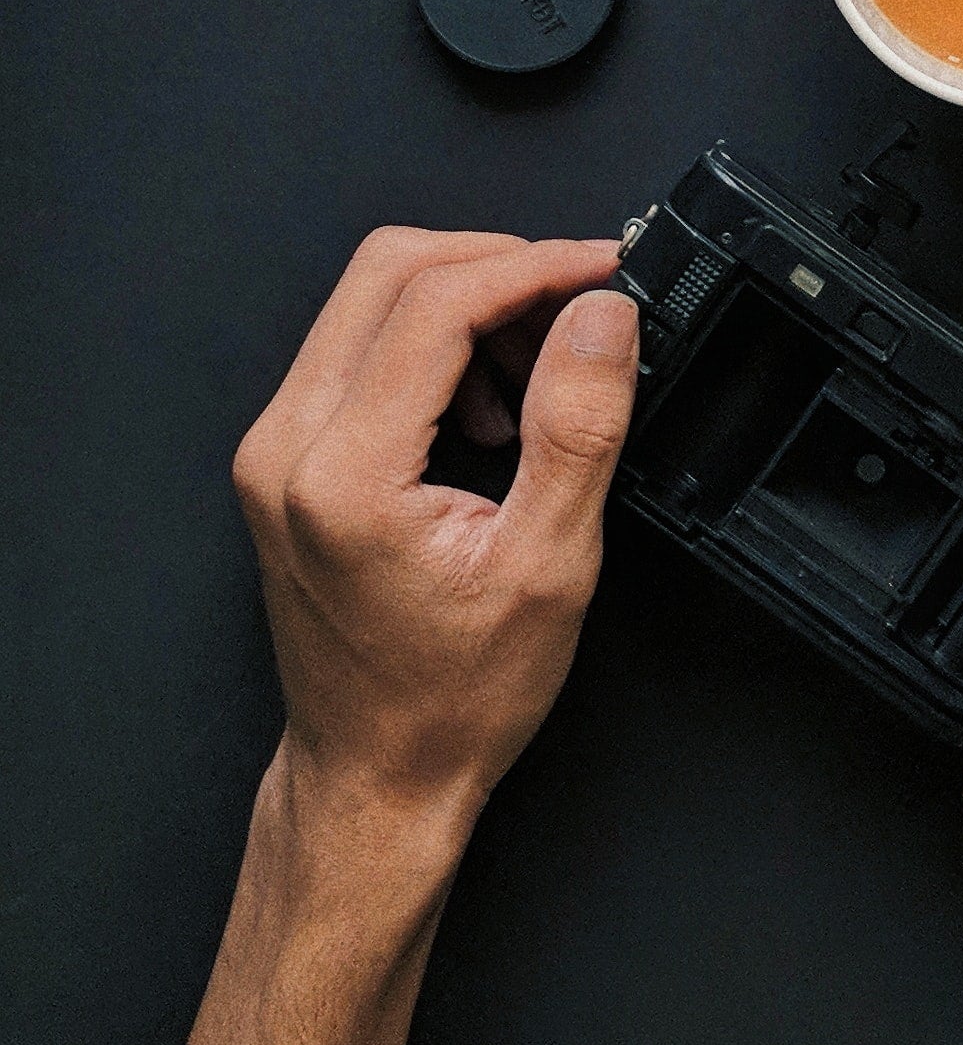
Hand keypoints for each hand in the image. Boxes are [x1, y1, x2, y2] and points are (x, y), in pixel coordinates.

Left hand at [231, 229, 639, 843]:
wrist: (375, 778)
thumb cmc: (453, 698)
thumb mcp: (549, 565)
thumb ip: (576, 426)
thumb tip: (601, 315)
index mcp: (344, 473)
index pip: (437, 303)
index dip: (536, 267)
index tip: (604, 270)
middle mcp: (287, 445)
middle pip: (390, 268)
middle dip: (500, 267)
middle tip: (578, 307)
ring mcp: (275, 445)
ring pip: (371, 296)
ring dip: (469, 303)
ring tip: (534, 377)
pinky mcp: (285, 453)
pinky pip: (359, 344)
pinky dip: (435, 341)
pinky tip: (487, 409)